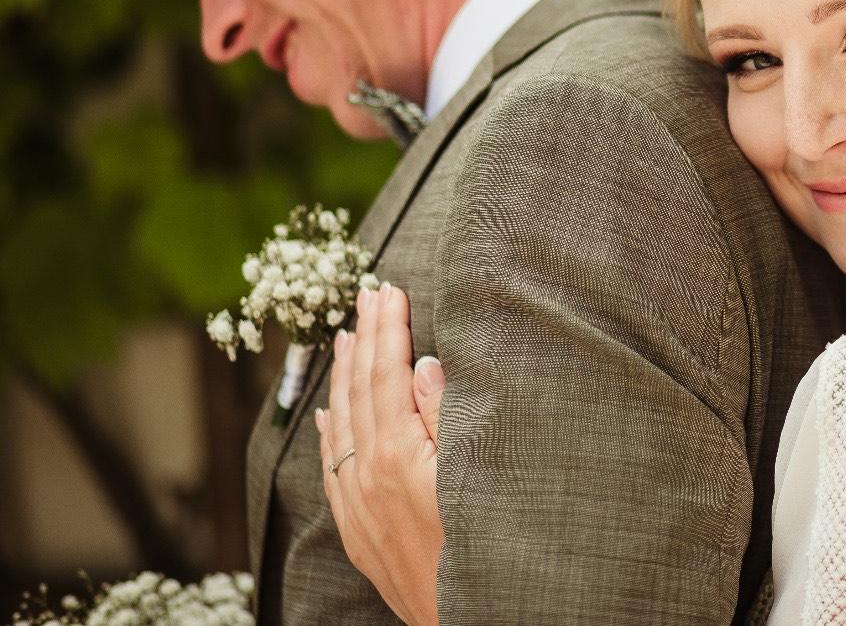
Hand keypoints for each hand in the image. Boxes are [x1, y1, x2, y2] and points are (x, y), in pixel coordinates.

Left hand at [318, 284, 446, 625]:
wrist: (469, 620)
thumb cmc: (483, 548)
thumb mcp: (475, 472)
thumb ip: (445, 416)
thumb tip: (422, 365)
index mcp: (396, 455)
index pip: (387, 374)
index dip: (388, 329)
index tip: (389, 291)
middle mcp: (366, 476)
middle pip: (359, 391)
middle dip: (364, 338)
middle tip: (366, 296)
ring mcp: (357, 505)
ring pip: (339, 424)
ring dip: (343, 375)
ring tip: (346, 335)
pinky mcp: (358, 531)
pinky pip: (331, 465)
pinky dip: (328, 430)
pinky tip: (325, 411)